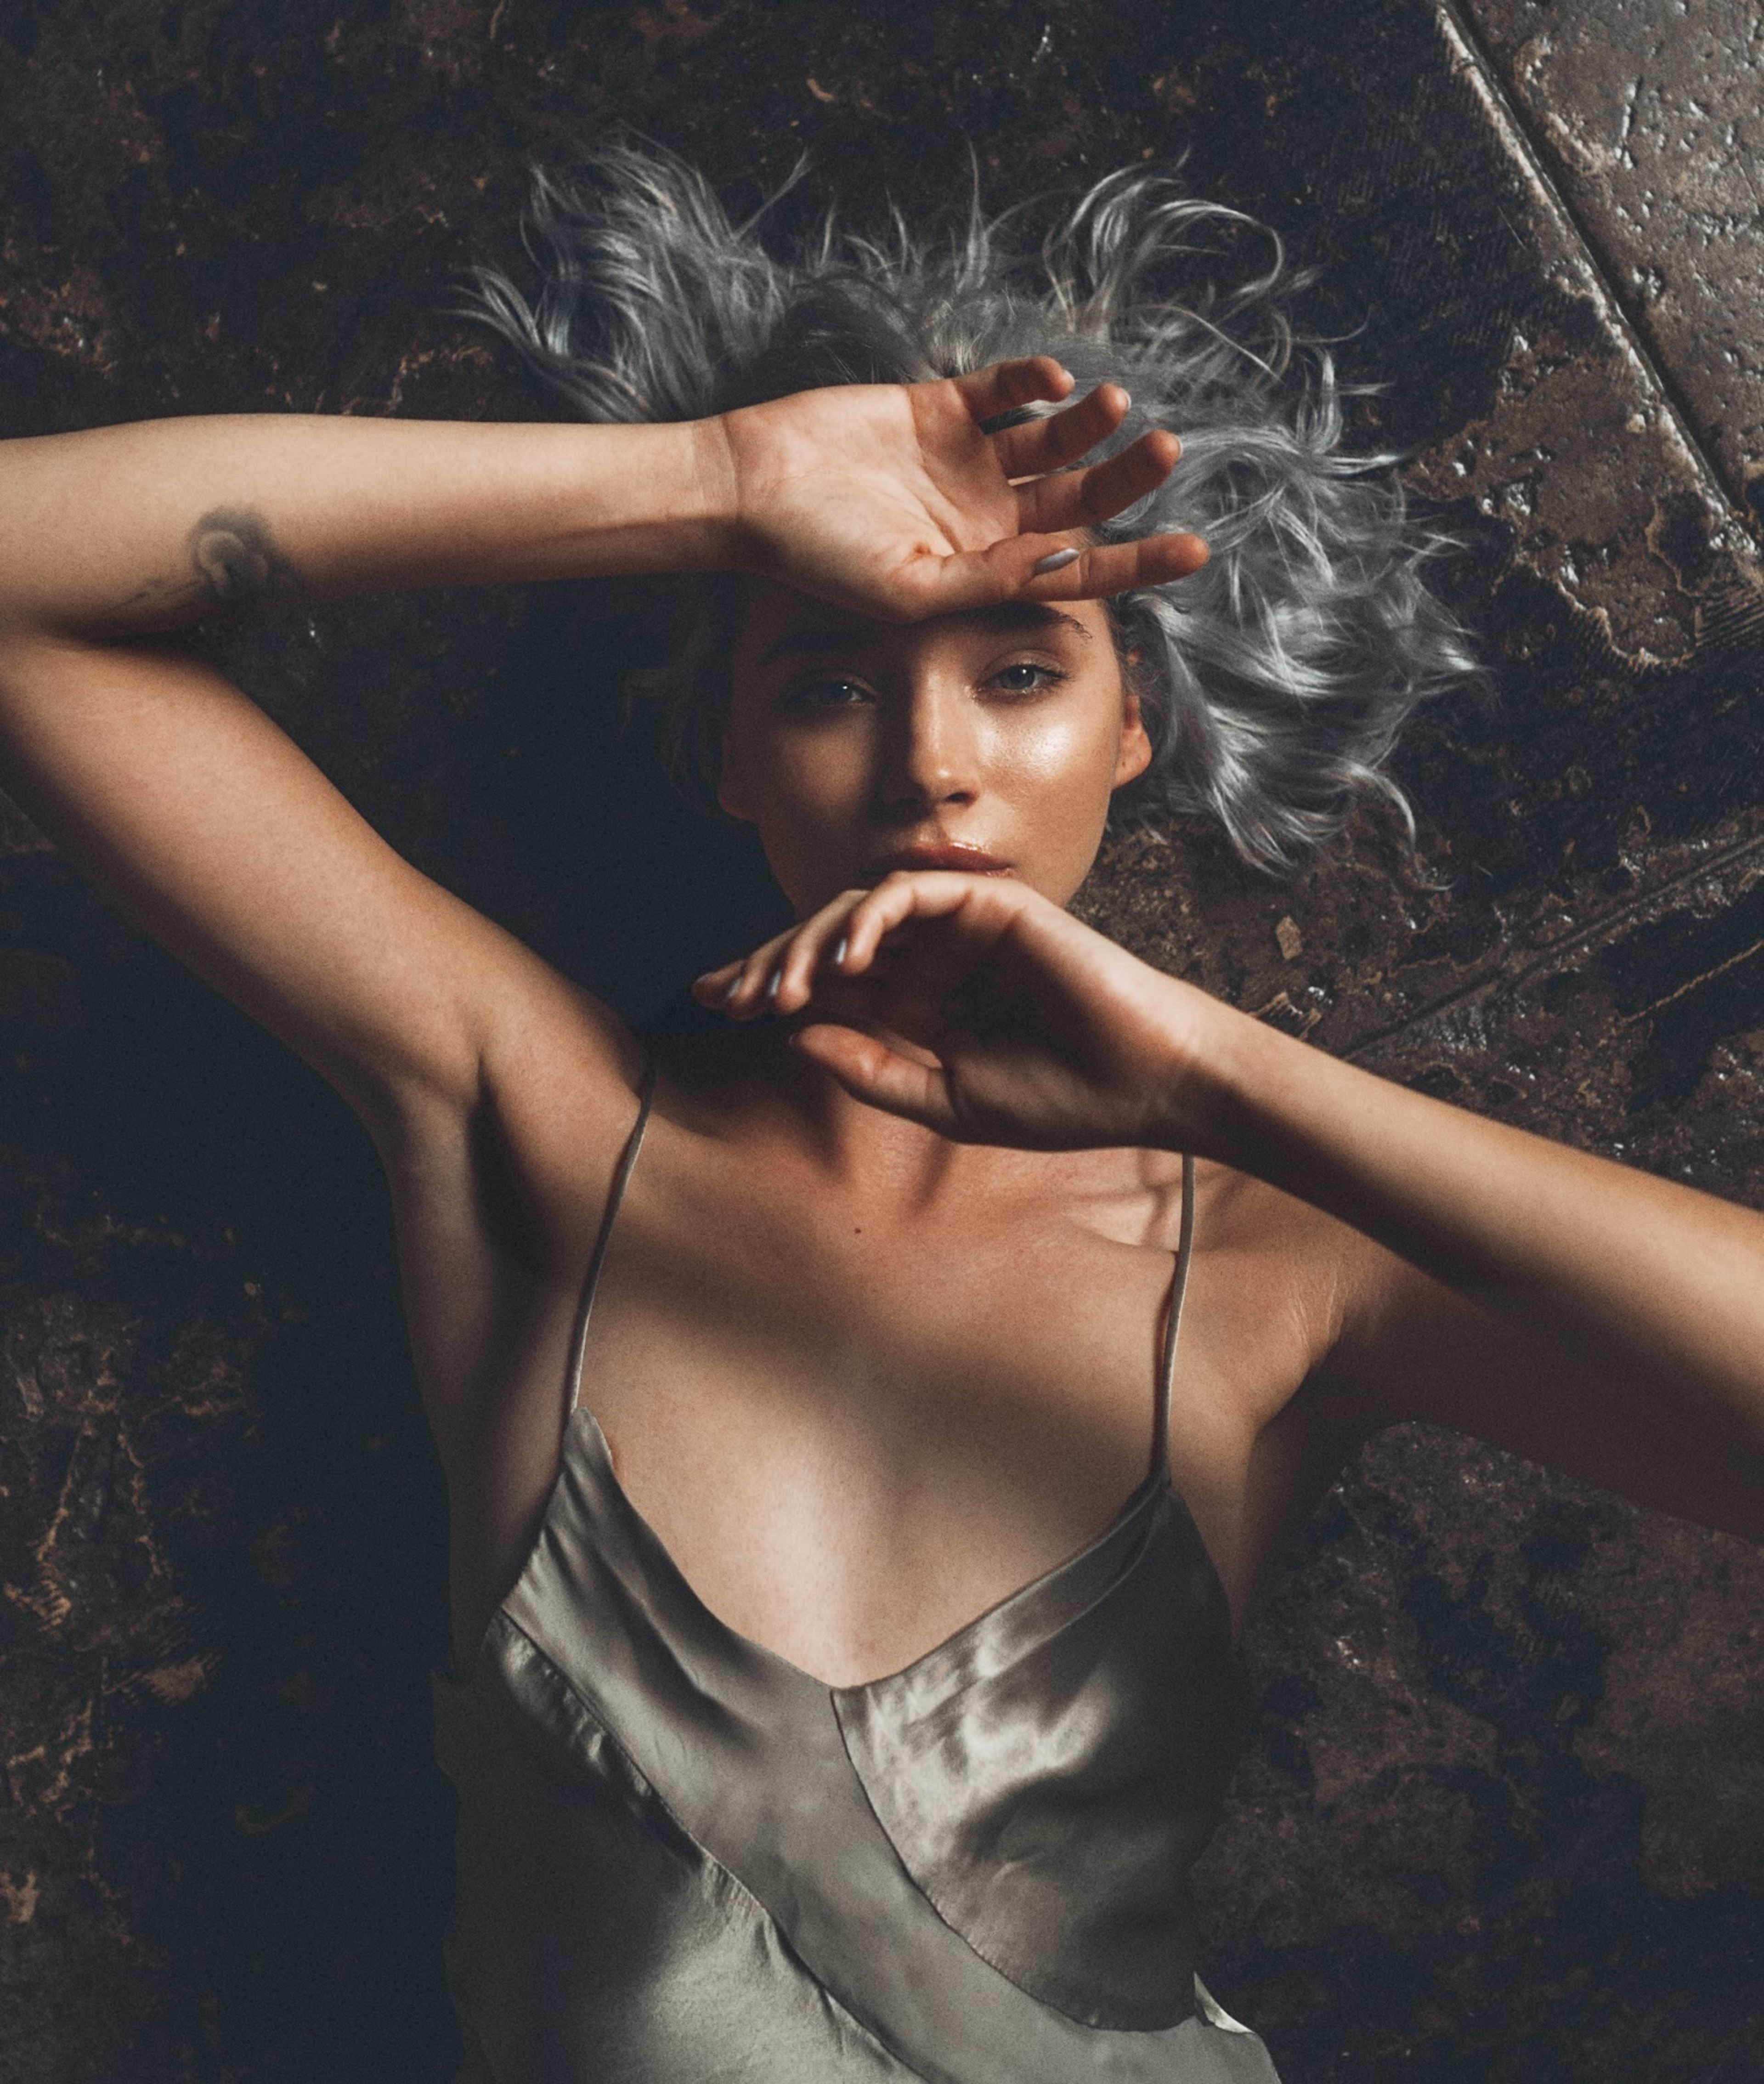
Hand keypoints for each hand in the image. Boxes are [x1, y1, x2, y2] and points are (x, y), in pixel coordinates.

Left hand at [691, 871, 1235, 1153]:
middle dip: (770, 962)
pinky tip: (847, 957)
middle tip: (728, 992)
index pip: (830, 986)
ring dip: (810, 942)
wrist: (1142, 1084)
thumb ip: (870, 1069)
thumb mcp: (943, 1100)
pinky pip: (909, 891)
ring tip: (782, 988)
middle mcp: (932, 961)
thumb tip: (793, 1037)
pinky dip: (869, 915)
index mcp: (920, 1007)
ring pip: (856, 910)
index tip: (719, 1002)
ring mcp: (958, 929)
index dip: (770, 987)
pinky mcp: (988, 902)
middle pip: (829, 943)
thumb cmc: (1060, 1100)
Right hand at [708, 359, 1206, 620]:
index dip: (1139, 561)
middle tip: (1166, 450)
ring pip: (1052, 441)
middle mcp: (985, 517)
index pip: (1080, 568)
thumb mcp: (912, 586)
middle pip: (1080, 497)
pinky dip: (1031, 381)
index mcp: (985, 569)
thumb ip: (992, 577)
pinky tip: (1053, 380)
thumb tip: (1073, 556)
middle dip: (1126, 477)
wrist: (752, 489)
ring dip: (1088, 424)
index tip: (1196, 549)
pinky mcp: (939, 408)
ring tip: (1114, 406)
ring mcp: (965, 461)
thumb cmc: (820, 555)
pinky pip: (1003, 390)